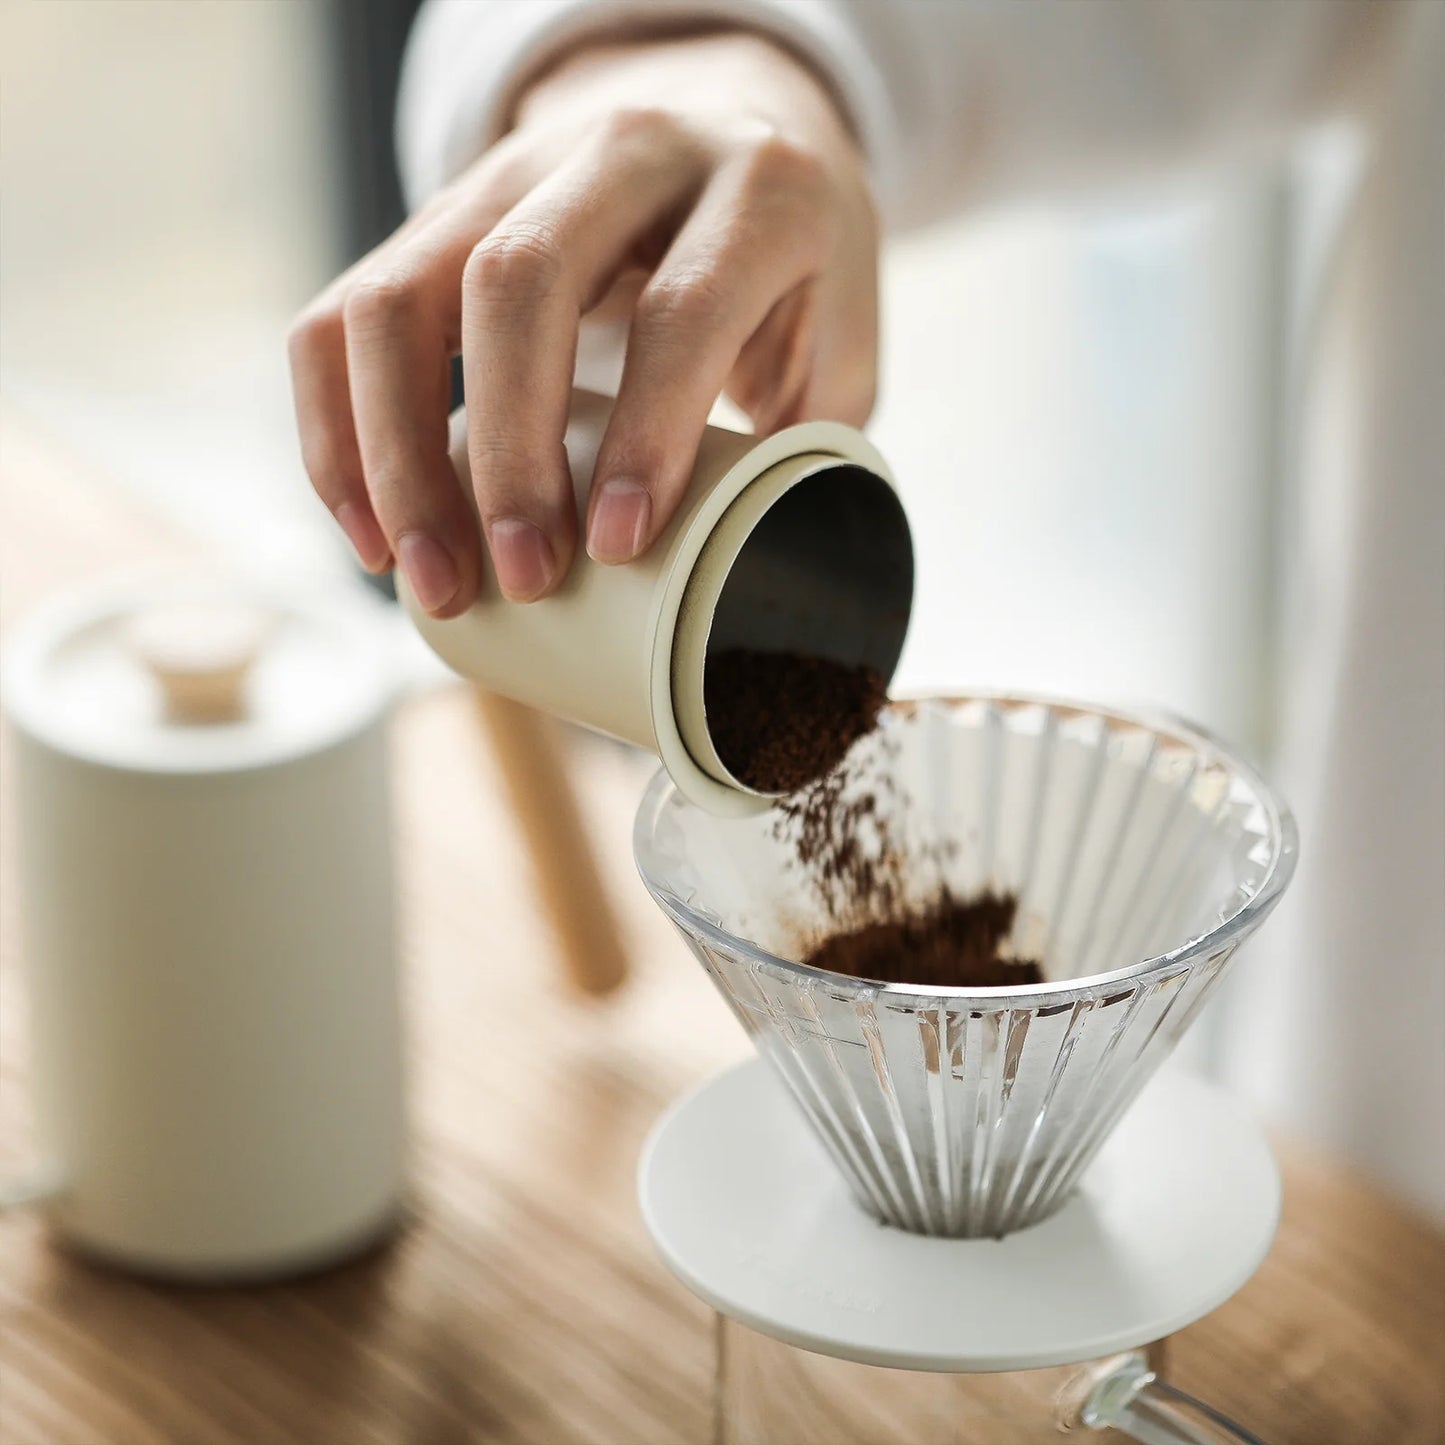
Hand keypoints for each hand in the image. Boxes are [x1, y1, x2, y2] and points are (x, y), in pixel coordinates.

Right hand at [289, 31, 877, 613]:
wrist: (728, 125)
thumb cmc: (789, 273)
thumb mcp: (842, 342)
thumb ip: (808, 448)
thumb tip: (747, 592)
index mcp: (756, 191)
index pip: (682, 306)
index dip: (645, 435)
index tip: (613, 548)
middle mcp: (625, 154)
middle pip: (519, 284)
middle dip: (506, 454)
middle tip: (520, 580)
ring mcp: (512, 174)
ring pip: (401, 295)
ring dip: (396, 457)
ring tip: (429, 580)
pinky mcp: (437, 215)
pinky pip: (344, 315)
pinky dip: (337, 433)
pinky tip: (371, 532)